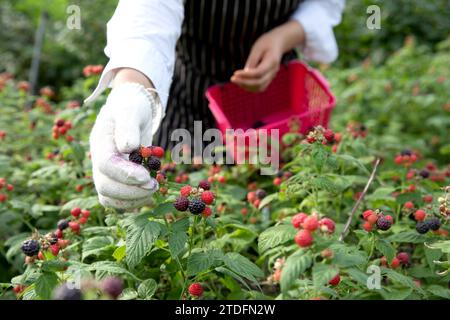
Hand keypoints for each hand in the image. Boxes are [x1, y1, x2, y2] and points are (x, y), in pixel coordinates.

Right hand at [89, 82, 160, 208]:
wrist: (130, 109)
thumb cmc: (131, 106)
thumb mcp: (130, 110)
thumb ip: (128, 126)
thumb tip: (128, 148)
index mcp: (100, 142)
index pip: (106, 165)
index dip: (125, 174)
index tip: (146, 177)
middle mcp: (99, 160)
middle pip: (105, 186)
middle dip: (131, 191)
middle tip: (154, 185)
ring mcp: (105, 172)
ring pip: (109, 198)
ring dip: (133, 199)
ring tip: (153, 188)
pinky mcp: (116, 180)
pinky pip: (118, 201)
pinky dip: (134, 201)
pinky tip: (149, 191)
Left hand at [231, 21, 305, 92]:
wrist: (278, 43)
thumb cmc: (266, 43)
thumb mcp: (258, 48)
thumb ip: (252, 61)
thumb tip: (245, 73)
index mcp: (272, 62)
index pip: (258, 73)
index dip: (246, 75)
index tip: (235, 73)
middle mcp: (273, 71)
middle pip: (259, 83)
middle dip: (244, 82)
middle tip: (232, 78)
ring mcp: (272, 76)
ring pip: (259, 87)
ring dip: (246, 86)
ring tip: (236, 80)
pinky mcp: (268, 79)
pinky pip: (260, 87)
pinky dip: (250, 87)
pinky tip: (241, 81)